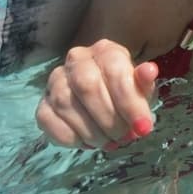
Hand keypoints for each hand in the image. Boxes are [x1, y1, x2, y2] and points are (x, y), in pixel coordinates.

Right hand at [35, 39, 157, 149]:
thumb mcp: (141, 89)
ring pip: (66, 104)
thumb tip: (149, 71)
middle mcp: (77, 59)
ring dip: (92, 131)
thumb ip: (144, 83)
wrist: (104, 101)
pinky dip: (71, 137)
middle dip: (110, 119)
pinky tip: (87, 142)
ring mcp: (56, 80)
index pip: (115, 72)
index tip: (143, 128)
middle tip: (124, 137)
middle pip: (87, 86)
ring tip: (109, 141)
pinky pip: (48, 120)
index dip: (130, 103)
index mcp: (106, 51)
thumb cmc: (125, 94)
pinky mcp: (43, 102)